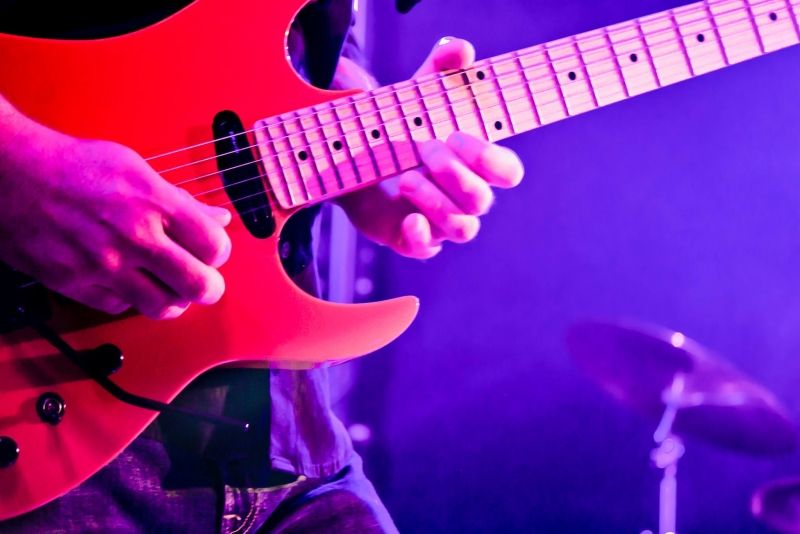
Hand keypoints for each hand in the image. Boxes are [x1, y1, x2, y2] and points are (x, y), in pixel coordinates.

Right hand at [0, 107, 231, 318]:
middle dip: (209, 286)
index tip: (212, 250)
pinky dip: (131, 298)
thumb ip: (181, 201)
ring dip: (173, 299)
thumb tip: (218, 218)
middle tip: (203, 281)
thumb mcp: (136, 169)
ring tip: (168, 286)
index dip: (220, 252)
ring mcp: (104, 265)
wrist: (11, 175)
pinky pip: (121, 307)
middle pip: (198, 285)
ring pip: (163, 306)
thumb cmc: (74, 166)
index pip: (214, 246)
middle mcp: (133, 237)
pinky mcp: (77, 284)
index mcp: (153, 203)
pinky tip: (128, 281)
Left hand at [336, 38, 523, 258]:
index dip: (490, 159)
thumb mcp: (415, 95)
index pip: (507, 172)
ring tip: (406, 180)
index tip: (457, 135)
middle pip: (482, 201)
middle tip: (424, 150)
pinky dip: (421, 238)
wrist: (352, 155)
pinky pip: (427, 250)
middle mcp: (462, 196)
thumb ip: (438, 71)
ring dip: (437, 202)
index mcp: (473, 164)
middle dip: (456, 176)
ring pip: (462, 228)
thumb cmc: (398, 127)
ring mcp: (438, 220)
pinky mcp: (410, 237)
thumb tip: (460, 48)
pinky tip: (407, 220)